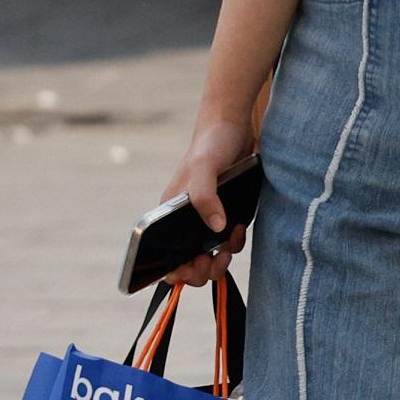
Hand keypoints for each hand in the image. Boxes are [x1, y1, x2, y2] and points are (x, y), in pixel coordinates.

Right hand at [150, 114, 256, 287]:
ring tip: (226, 248)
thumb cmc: (210, 145)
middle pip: (187, 263)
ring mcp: (206, 220)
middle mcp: (184, 221)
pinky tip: (238, 229)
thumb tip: (216, 228)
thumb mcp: (203, 168)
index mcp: (167, 214)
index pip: (161, 255)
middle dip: (200, 271)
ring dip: (219, 260)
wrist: (234, 128)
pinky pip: (228, 242)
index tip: (189, 269)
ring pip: (209, 257)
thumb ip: (205, 196)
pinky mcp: (225, 216)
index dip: (172, 271)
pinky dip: (233, 243)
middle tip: (212, 260)